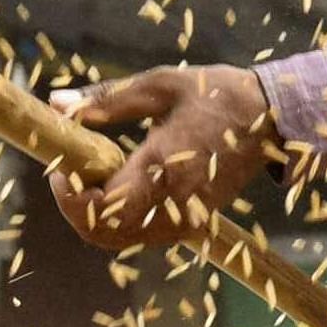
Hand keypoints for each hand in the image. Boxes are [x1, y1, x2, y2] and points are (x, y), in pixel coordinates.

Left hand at [45, 64, 279, 249]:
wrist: (270, 117)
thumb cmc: (215, 94)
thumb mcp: (158, 86)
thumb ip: (106, 99)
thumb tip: (56, 103)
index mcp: (161, 169)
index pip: (100, 209)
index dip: (68, 196)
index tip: (59, 166)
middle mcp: (173, 204)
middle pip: (104, 234)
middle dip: (76, 208)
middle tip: (70, 171)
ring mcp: (185, 219)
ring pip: (122, 239)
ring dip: (96, 215)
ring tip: (92, 173)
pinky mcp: (193, 221)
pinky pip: (144, 234)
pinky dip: (120, 218)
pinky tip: (119, 182)